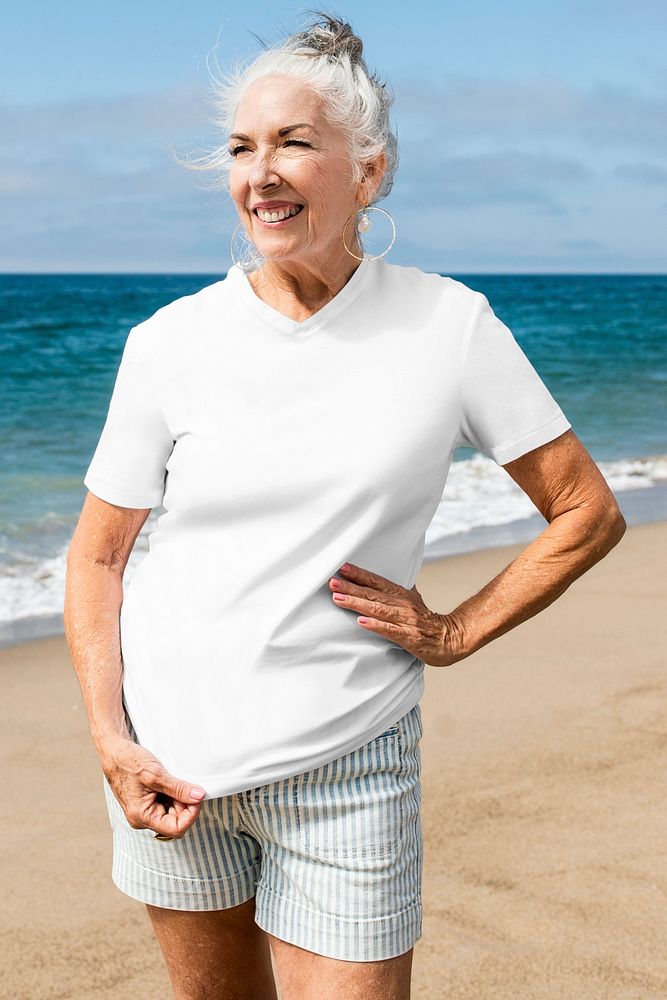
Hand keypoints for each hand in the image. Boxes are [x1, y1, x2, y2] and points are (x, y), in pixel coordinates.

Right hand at [101, 737, 206, 839]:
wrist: (114, 752)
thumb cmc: (128, 762)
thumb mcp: (157, 775)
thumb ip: (179, 789)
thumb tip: (199, 796)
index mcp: (142, 817)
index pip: (176, 828)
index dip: (191, 814)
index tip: (197, 797)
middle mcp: (143, 819)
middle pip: (175, 821)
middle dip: (186, 804)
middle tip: (188, 785)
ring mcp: (145, 811)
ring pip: (172, 812)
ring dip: (180, 798)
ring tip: (176, 780)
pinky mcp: (147, 802)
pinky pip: (166, 804)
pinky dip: (173, 794)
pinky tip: (171, 781)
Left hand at [329, 562, 467, 667]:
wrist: (452, 638)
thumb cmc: (429, 621)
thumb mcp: (414, 600)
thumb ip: (399, 591)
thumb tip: (389, 579)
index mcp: (401, 595)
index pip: (377, 581)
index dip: (359, 574)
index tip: (341, 568)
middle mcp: (402, 605)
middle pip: (372, 594)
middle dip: (351, 587)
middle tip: (331, 582)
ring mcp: (406, 620)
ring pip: (377, 609)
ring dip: (356, 603)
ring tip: (338, 598)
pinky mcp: (410, 637)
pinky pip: (390, 631)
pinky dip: (375, 626)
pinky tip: (360, 622)